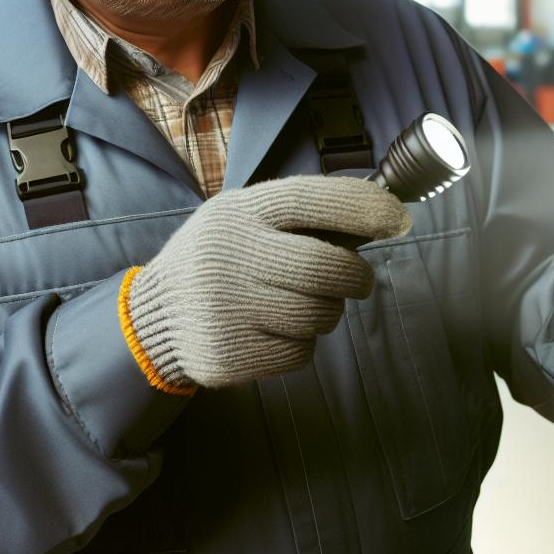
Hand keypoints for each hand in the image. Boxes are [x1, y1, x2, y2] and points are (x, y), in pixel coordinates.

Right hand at [123, 174, 412, 391]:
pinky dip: (302, 343)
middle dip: (356, 277)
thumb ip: (296, 214)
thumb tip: (382, 211)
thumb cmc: (219, 260)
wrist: (153, 317)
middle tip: (359, 280)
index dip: (364, 207)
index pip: (310, 200)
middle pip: (325, 267)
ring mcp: (225, 307)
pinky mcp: (226, 353)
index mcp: (236, 213)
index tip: (400, 219)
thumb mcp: (240, 218)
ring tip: (306, 305)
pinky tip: (277, 331)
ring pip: (317, 314)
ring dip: (327, 312)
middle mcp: (228, 255)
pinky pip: (298, 353)